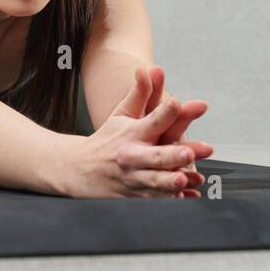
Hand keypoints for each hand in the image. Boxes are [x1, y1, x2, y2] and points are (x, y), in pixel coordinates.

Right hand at [65, 65, 211, 197]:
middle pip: (155, 156)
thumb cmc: (107, 140)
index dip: (164, 112)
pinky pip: (153, 201)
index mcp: (132, 133)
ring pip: (155, 183)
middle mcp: (133, 156)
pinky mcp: (133, 198)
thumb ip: (140, 93)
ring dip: (171, 182)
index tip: (177, 102)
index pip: (151, 120)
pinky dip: (169, 201)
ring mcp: (133, 179)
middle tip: (191, 150)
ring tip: (185, 178)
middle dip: (173, 154)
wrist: (78, 170)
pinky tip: (185, 198)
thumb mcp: (121, 114)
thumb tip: (148, 68)